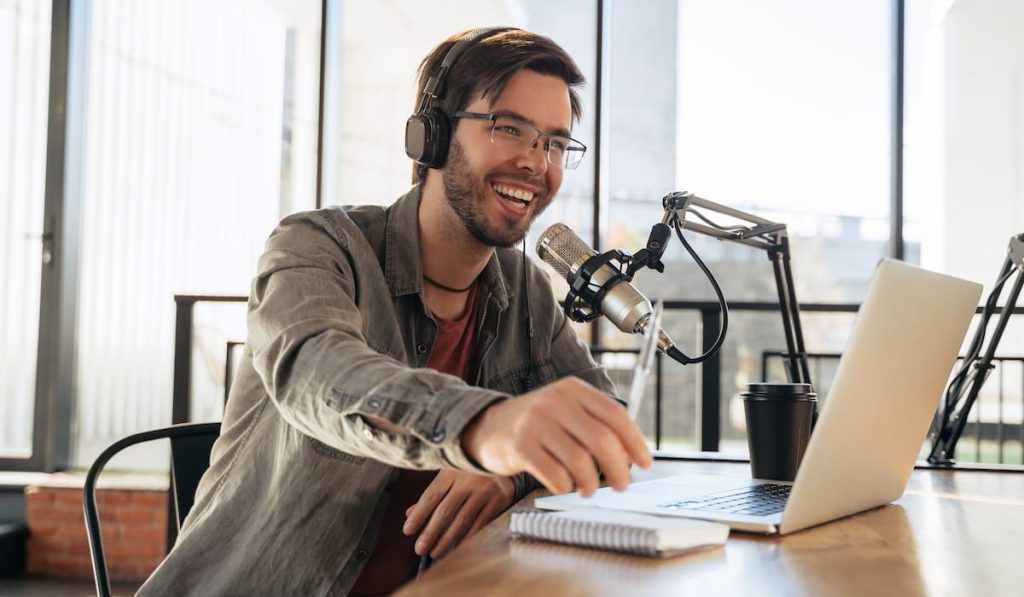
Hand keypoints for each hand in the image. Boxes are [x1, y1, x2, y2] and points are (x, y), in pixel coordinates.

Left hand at [402, 470, 514, 557]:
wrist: (504, 454)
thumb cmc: (470, 468)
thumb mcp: (450, 473)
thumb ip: (432, 493)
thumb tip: (410, 514)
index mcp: (451, 471)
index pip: (431, 496)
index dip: (419, 515)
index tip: (407, 531)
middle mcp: (468, 480)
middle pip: (445, 510)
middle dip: (431, 532)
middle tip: (420, 548)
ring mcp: (484, 490)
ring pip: (462, 520)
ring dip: (447, 539)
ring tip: (436, 552)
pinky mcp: (499, 499)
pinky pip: (481, 523)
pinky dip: (468, 537)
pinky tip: (458, 547)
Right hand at [461, 377, 652, 496]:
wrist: (490, 426)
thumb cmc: (540, 425)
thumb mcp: (568, 412)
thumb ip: (597, 426)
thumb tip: (631, 457)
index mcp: (573, 390)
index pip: (615, 415)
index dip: (635, 442)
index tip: (645, 463)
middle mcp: (555, 401)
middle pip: (601, 439)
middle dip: (618, 468)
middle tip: (622, 485)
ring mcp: (536, 422)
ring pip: (580, 461)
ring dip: (591, 482)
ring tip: (589, 489)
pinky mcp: (520, 446)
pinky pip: (555, 474)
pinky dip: (566, 486)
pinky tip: (565, 485)